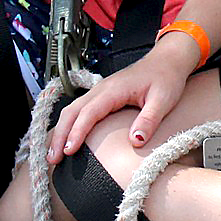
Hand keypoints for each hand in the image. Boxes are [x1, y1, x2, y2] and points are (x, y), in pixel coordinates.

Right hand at [48, 36, 201, 159]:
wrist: (168, 60)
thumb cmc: (166, 77)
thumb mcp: (163, 99)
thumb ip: (149, 119)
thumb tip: (135, 141)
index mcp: (114, 89)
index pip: (89, 112)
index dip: (77, 132)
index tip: (68, 151)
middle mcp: (102, 89)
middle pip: (72, 111)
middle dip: (59, 135)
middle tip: (52, 160)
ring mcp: (100, 91)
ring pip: (72, 110)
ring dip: (61, 131)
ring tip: (54, 156)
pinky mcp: (102, 96)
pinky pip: (79, 110)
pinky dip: (68, 125)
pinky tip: (66, 140)